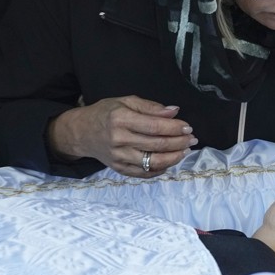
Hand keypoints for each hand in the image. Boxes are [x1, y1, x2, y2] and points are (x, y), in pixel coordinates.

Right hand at [47, 96, 197, 176]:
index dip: (175, 128)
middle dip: (179, 142)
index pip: (154, 126)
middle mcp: (119, 139)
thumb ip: (150, 107)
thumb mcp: (125, 101)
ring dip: (174, 158)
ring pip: (152, 162)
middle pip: (156, 145)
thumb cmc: (105, 113)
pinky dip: (159, 170)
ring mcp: (118, 157)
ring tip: (185, 151)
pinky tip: (170, 162)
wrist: (81, 132)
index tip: (188, 127)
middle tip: (192, 139)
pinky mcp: (118, 169)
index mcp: (121, 119)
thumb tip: (174, 111)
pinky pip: (143, 173)